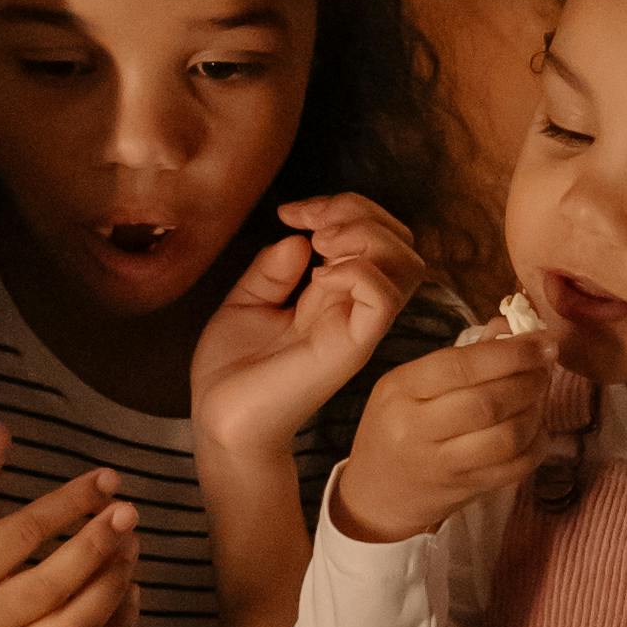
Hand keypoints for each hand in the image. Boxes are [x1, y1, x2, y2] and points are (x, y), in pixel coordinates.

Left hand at [190, 195, 426, 466]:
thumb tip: (300, 237)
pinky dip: (357, 271)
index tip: (292, 213)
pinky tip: (320, 278)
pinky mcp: (350, 348)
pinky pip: (382, 297)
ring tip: (321, 248)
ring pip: (406, 264)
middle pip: (401, 242)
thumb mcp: (248, 301)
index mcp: (335, 294)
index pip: (375, 235)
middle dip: (358, 212)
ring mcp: (358, 327)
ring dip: (364, 237)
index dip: (341, 207)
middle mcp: (355, 308)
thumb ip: (274, 268)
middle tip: (312, 225)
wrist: (219, 420)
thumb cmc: (232, 370)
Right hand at [333, 330, 553, 543]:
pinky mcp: (464, 490)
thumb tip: (512, 328)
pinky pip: (514, 468)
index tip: (542, 342)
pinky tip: (538, 428)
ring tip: (540, 396)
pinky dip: (537, 444)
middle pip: (488, 402)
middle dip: (529, 380)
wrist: (377, 492)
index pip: (460, 366)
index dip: (510, 353)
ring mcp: (441, 465)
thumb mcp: (411, 384)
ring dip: (536, 412)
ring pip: (506, 437)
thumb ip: (462, 356)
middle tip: (545, 367)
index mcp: (400, 390)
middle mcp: (416, 429)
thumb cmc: (397, 426)